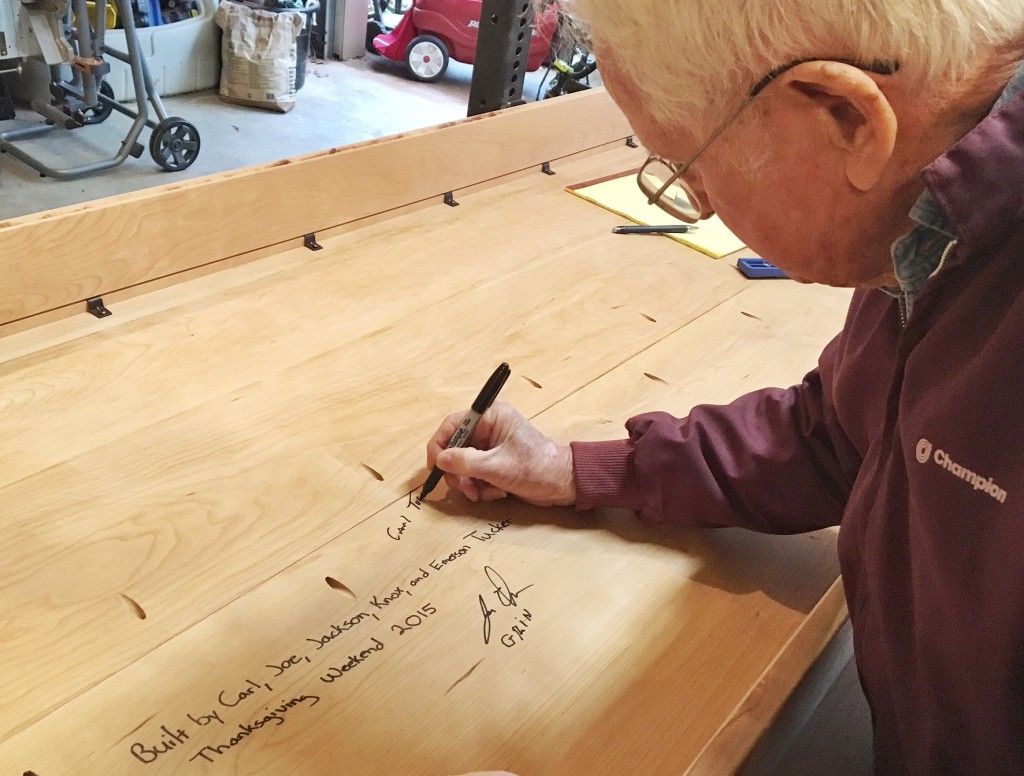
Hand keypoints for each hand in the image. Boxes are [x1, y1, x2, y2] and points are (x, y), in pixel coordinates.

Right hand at [426, 401, 575, 505]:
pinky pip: (474, 474)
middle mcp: (489, 427)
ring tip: (487, 492)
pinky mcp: (494, 461)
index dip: (439, 445)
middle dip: (458, 472)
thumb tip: (440, 460)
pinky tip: (497, 492)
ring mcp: (491, 445)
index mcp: (492, 416)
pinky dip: (481, 487)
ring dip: (471, 483)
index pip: (453, 424)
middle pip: (455, 448)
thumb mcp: (498, 467)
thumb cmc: (537, 468)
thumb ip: (467, 462)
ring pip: (463, 465)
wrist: (563, 484)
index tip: (435, 467)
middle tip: (466, 489)